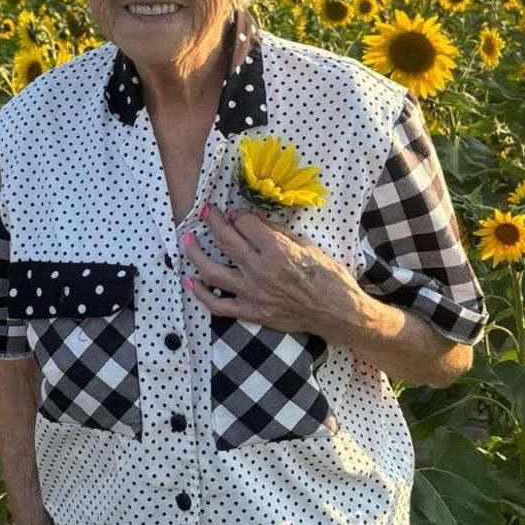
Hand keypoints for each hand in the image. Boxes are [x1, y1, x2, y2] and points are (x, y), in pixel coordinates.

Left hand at [182, 205, 362, 338]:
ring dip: (196, 253)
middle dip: (213, 221)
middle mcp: (261, 270)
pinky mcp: (251, 312)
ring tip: (187, 240)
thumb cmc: (327, 276)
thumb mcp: (306, 245)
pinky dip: (201, 293)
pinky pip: (218, 305)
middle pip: (226, 240)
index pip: (245, 223)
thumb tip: (253, 218)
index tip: (238, 215)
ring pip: (212, 271)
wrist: (336, 313)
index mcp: (277, 250)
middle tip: (206, 212)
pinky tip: (190, 281)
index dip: (239, 215)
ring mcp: (253, 294)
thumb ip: (277, 232)